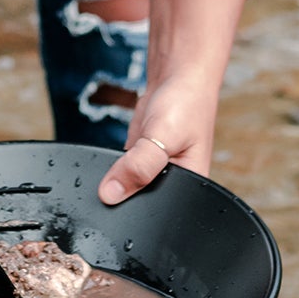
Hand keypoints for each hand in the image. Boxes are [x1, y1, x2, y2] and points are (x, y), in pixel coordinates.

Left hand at [94, 0, 248, 205]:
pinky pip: (120, 178)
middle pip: (143, 209)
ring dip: (114, 189)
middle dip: (123, 204)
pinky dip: (110, 175)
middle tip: (108, 193)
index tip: (117, 214)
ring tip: (106, 180)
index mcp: (193, 189)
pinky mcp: (138, 165)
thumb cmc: (185, 103)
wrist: (177, 76)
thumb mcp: (162, 135)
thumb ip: (138, 165)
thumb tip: (109, 194)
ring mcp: (154, 177)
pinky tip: (104, 170)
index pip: (164, 220)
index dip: (141, 221)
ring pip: (128, 195)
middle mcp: (175, 187)